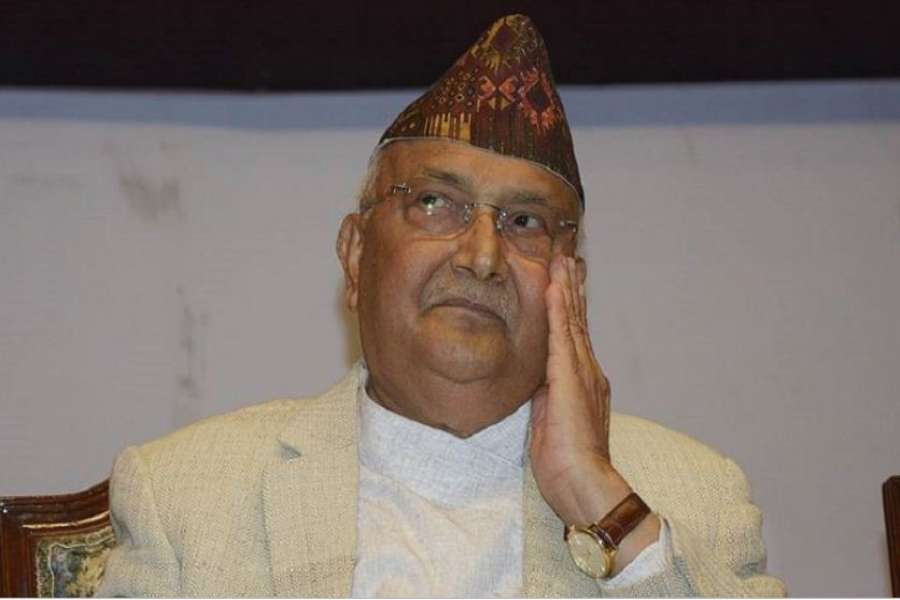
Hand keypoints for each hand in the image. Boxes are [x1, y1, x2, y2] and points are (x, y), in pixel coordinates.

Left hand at [530, 255, 658, 570]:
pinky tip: (555, 287)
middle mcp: (588, 370)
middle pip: (578, 319)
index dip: (569, 307)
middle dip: (572, 287)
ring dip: (567, 288)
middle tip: (568, 256)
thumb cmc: (566, 462)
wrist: (583, 484)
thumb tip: (535, 382)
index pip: (574, 335)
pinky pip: (562, 336)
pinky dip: (559, 309)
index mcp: (583, 381)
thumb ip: (545, 396)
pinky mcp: (572, 378)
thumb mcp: (550, 421)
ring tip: (563, 259)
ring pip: (573, 320)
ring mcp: (583, 372)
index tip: (565, 281)